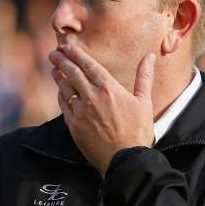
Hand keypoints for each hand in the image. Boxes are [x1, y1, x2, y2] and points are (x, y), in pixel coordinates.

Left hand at [49, 45, 154, 171]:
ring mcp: (80, 111)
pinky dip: (61, 94)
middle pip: (72, 72)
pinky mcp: (73, 125)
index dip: (75, 53)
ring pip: (65, 87)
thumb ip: (144, 77)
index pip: (87, 64)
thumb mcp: (144, 102)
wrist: (125, 159)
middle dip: (61, 60)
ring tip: (54, 68)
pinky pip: (63, 105)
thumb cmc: (138, 131)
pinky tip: (61, 90)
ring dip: (58, 75)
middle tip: (54, 52)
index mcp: (109, 88)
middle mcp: (92, 97)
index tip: (67, 46)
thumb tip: (150, 56)